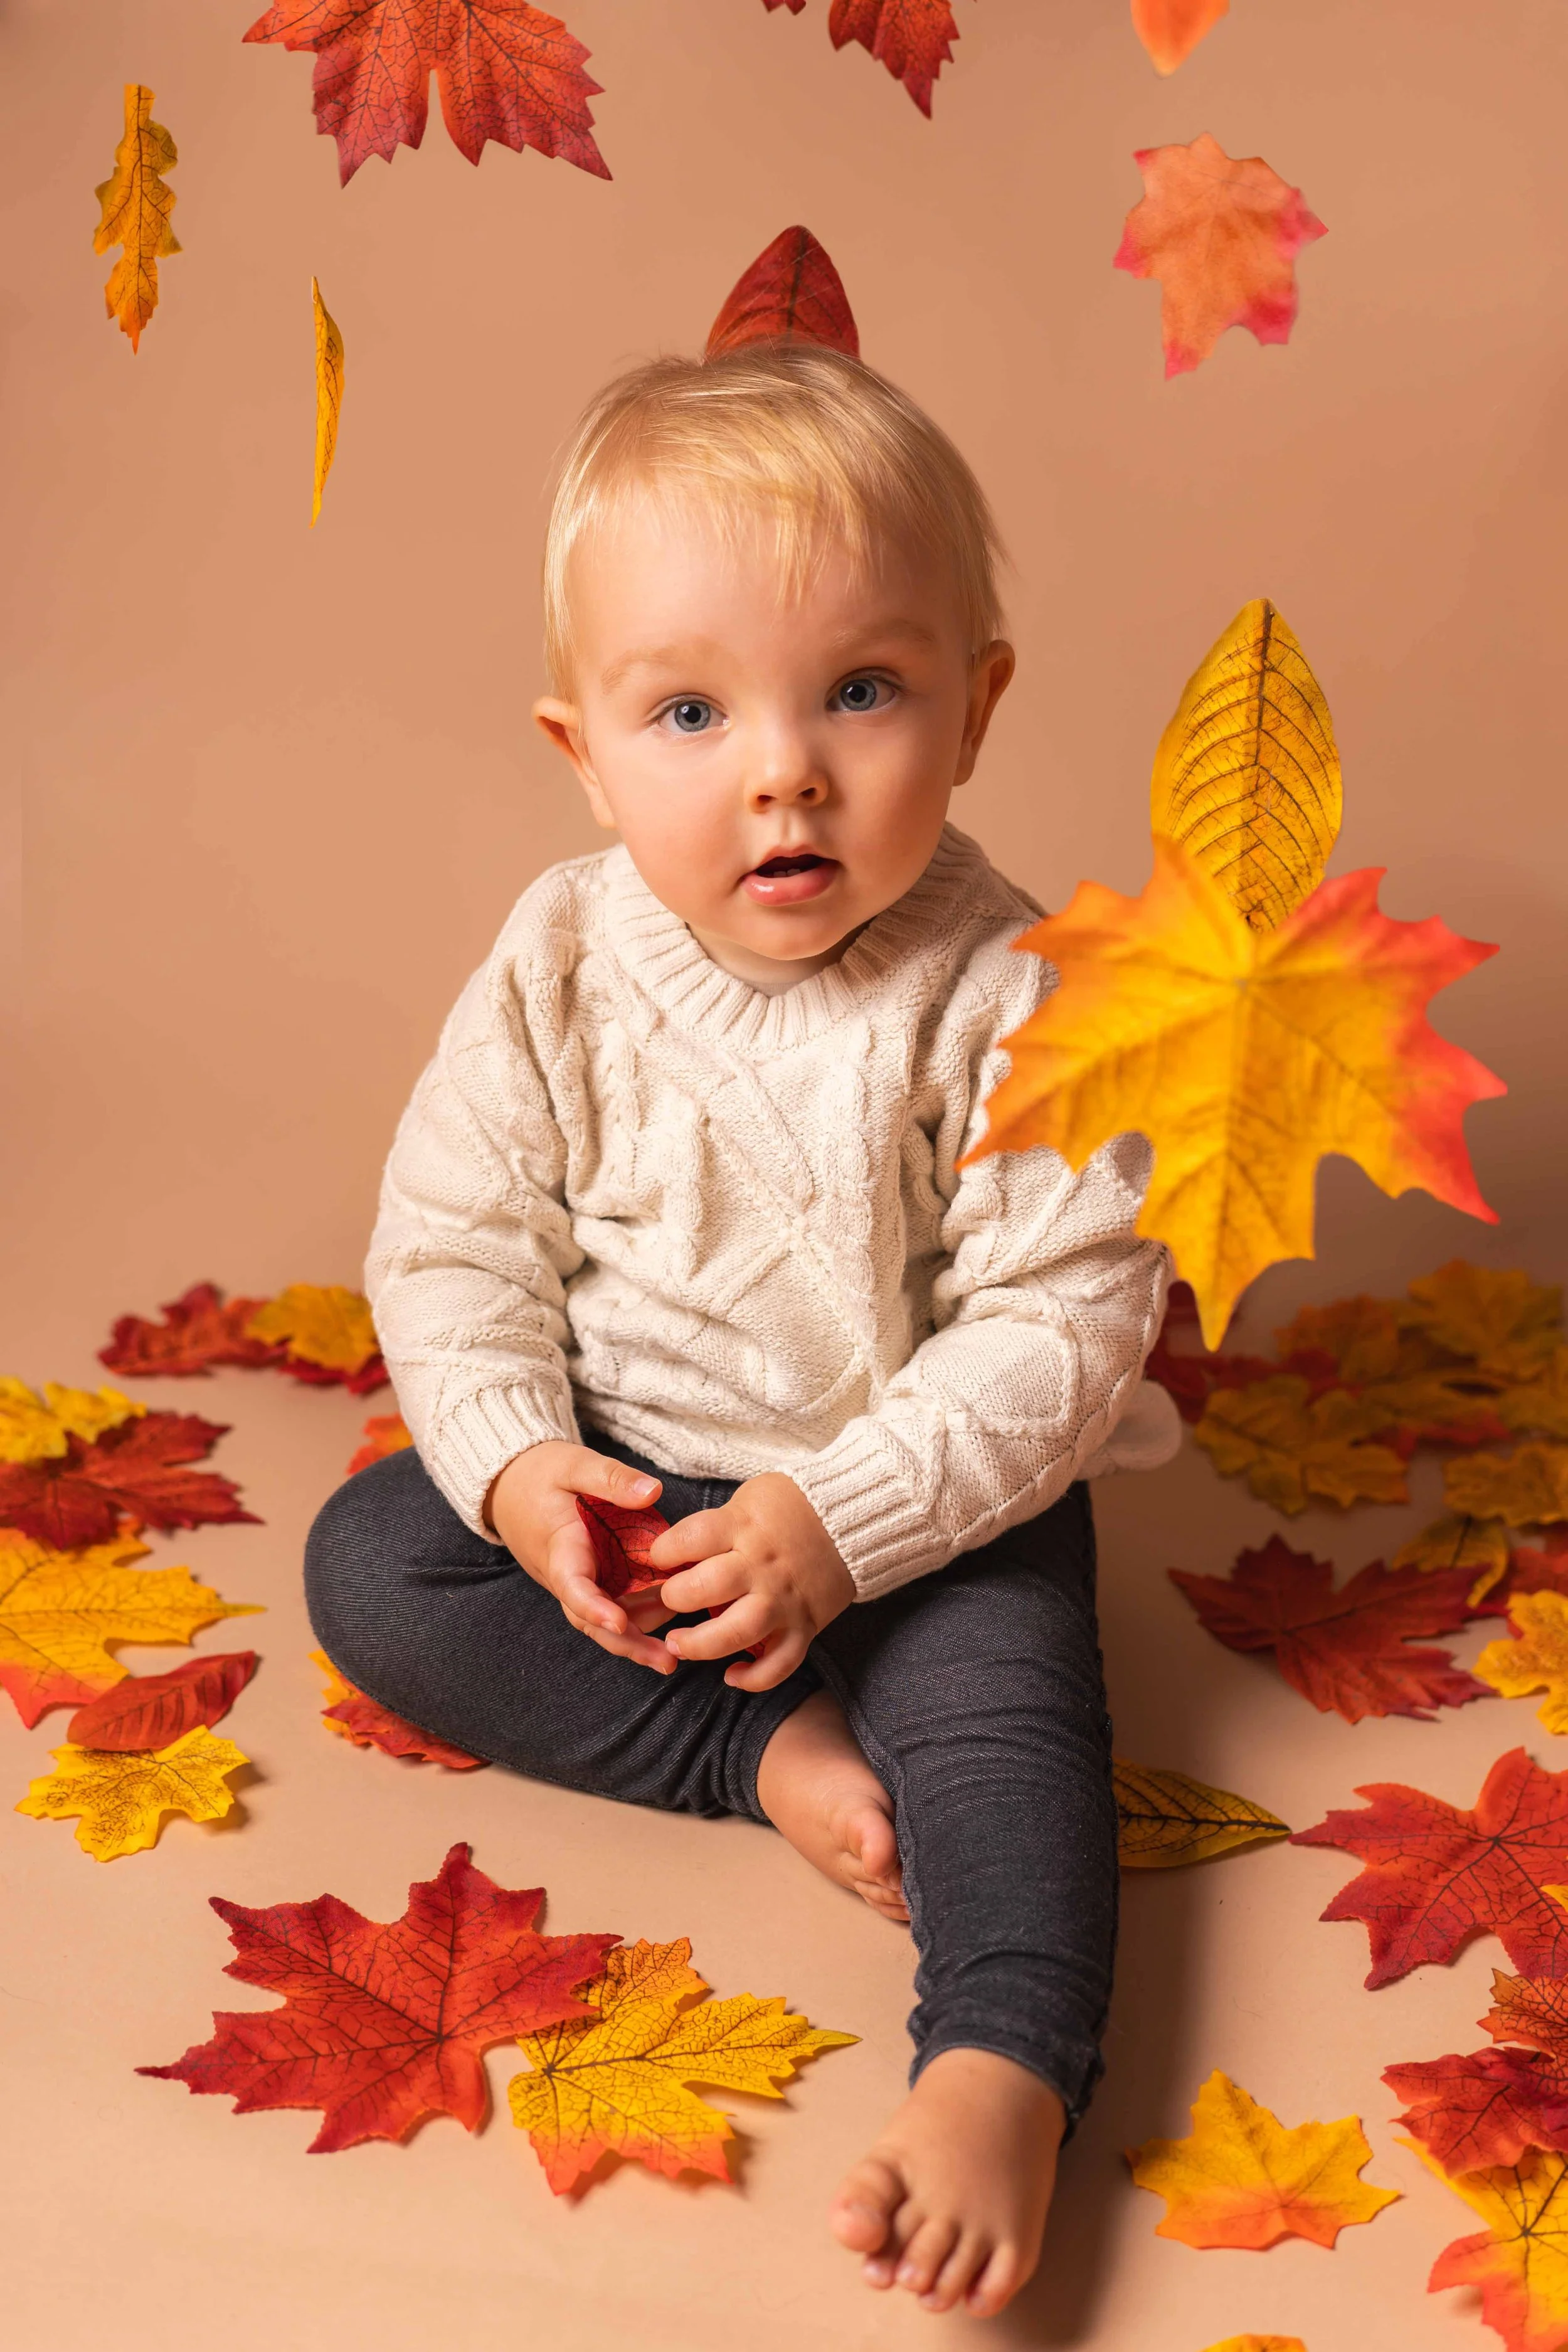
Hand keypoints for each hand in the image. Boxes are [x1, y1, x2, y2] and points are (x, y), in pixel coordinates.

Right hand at [486, 1442, 676, 1673]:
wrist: (508, 1484)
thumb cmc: (541, 1472)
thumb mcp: (574, 1464)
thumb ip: (611, 1478)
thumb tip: (652, 1493)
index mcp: (560, 1548)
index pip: (573, 1586)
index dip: (595, 1608)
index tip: (621, 1622)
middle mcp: (565, 1575)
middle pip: (591, 1620)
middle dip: (627, 1644)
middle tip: (667, 1662)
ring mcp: (575, 1582)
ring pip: (601, 1621)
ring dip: (636, 1638)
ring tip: (675, 1649)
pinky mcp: (586, 1580)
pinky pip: (609, 1606)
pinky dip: (637, 1617)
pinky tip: (669, 1615)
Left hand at [648, 1473, 853, 1691]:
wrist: (855, 1518)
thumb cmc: (792, 1506)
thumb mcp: (749, 1498)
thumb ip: (716, 1526)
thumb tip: (671, 1555)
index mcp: (744, 1526)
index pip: (689, 1540)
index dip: (662, 1552)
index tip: (658, 1558)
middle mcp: (762, 1566)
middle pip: (705, 1587)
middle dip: (675, 1597)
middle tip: (669, 1599)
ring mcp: (784, 1600)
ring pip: (737, 1632)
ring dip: (701, 1645)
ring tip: (677, 1645)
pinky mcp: (806, 1626)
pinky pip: (780, 1664)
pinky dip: (755, 1679)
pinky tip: (732, 1675)